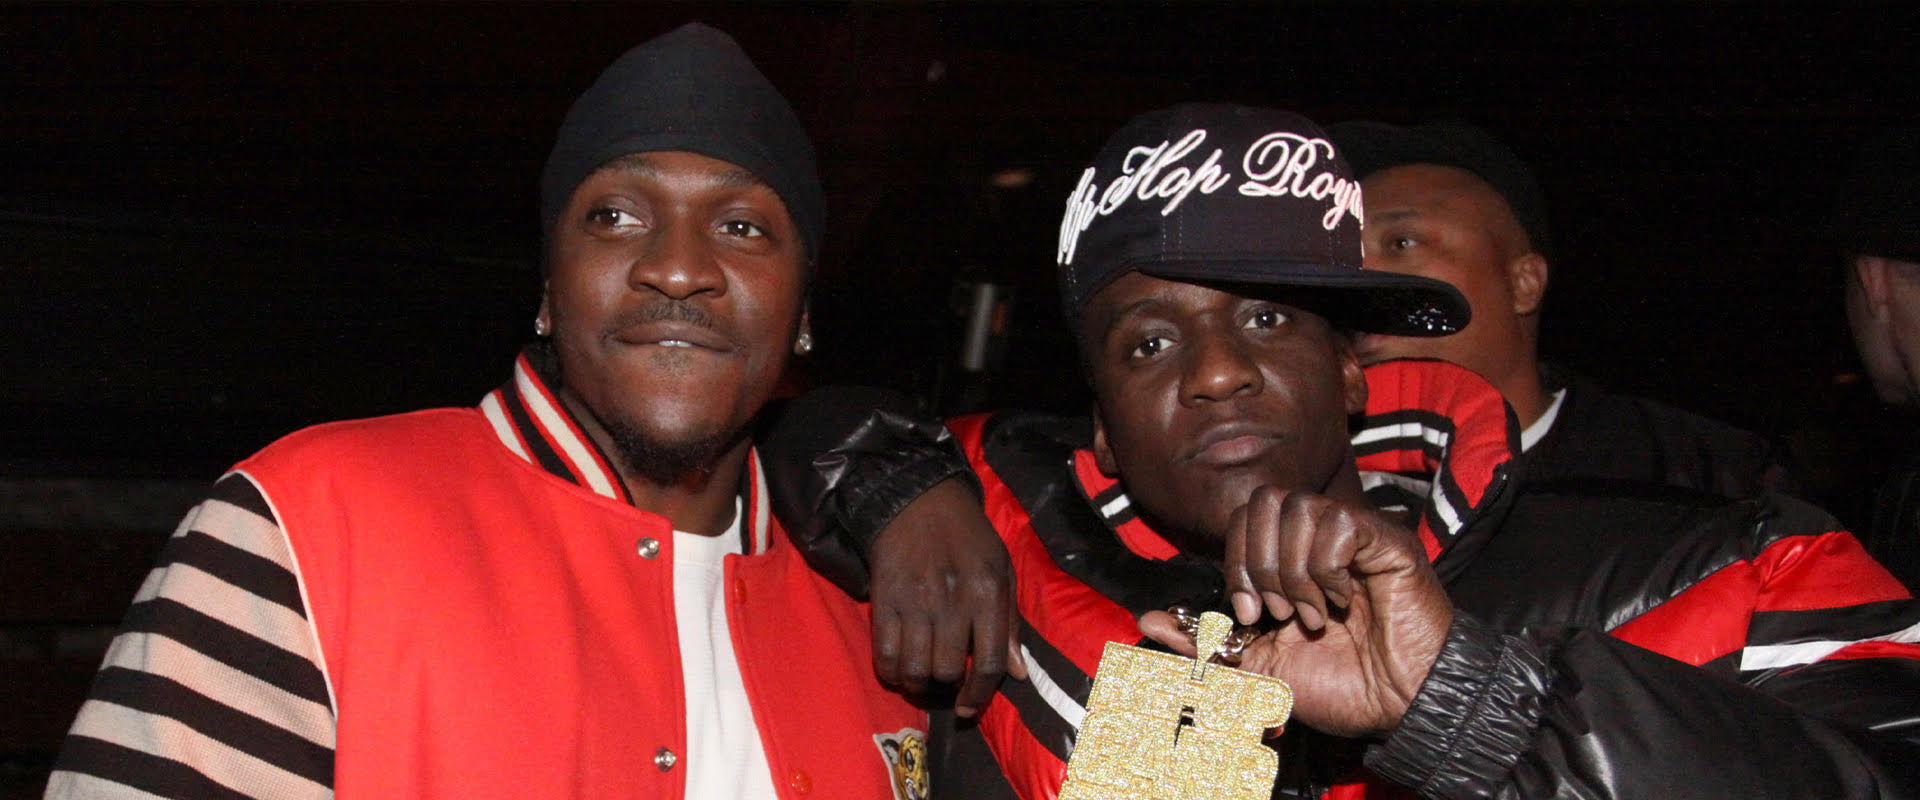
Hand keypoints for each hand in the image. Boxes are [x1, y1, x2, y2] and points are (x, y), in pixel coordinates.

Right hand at [868, 478, 1026, 716]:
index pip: (988, 663)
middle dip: (947, 688)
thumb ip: (1011, 623)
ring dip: (918, 686)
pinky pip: (883, 655)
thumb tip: (1018, 674)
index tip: (968, 707)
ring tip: (922, 682)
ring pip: (915, 670)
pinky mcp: (883, 601)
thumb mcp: (1002, 570)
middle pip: (948, 671)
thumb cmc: (969, 538)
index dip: (979, 695)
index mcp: (987, 593)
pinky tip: (899, 669)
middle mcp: (951, 600)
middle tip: (944, 684)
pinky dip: (891, 673)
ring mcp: (914, 602)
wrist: (918, 501)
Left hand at [1141, 486, 1449, 737]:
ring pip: (1299, 508)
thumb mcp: (1256, 667)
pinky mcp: (1387, 541)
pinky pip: (1340, 522)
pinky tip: (1342, 602)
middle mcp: (1322, 539)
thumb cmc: (1342, 686)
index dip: (1235, 562)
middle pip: (1265, 500)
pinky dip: (1328, 568)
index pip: (1244, 518)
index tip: (1249, 614)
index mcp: (1292, 559)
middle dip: (1257, 562)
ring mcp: (1356, 536)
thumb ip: (1202, 642)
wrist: (1399, 705)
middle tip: (1276, 611)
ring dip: (1293, 571)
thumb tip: (1145, 619)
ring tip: (1312, 615)